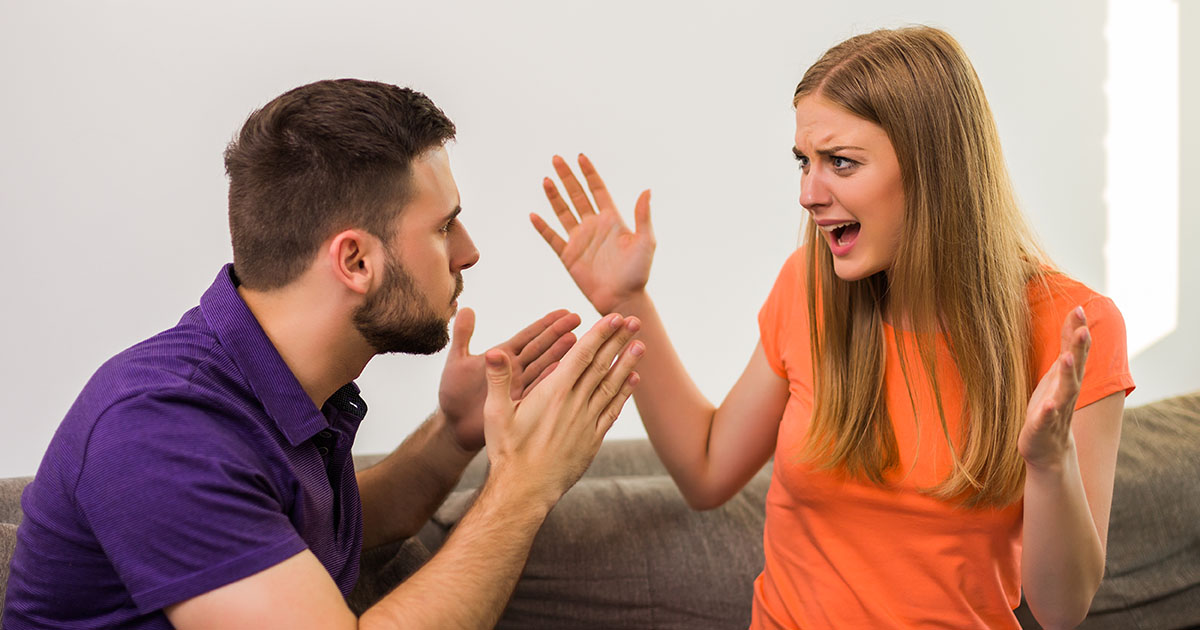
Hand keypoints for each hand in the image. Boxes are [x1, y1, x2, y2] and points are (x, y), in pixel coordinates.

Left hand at [437, 307, 581, 450]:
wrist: (453, 426)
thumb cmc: (453, 394)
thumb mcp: (456, 360)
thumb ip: (462, 335)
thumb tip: (465, 307)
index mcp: (502, 356)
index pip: (528, 336)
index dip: (545, 324)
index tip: (564, 312)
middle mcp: (515, 370)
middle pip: (541, 348)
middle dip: (558, 333)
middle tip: (578, 319)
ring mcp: (519, 387)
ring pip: (542, 367)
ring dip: (559, 354)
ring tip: (575, 340)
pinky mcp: (518, 405)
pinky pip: (536, 391)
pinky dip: (549, 380)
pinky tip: (563, 370)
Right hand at [483, 314, 643, 503]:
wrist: (525, 490)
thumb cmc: (507, 451)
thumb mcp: (496, 413)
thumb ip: (498, 379)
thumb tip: (494, 351)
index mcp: (554, 393)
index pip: (582, 356)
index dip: (599, 334)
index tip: (613, 317)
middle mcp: (575, 404)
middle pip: (601, 366)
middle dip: (618, 341)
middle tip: (634, 321)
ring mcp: (586, 422)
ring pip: (611, 386)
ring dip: (627, 364)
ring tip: (641, 345)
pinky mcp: (592, 440)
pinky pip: (612, 411)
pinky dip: (624, 394)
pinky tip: (633, 380)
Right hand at [530, 154, 655, 313]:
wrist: (623, 297)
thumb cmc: (637, 272)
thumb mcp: (645, 241)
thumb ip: (643, 216)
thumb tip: (647, 190)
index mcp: (612, 219)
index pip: (597, 189)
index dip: (589, 173)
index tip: (580, 157)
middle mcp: (593, 226)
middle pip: (577, 195)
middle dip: (567, 177)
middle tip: (556, 158)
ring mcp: (579, 240)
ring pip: (563, 212)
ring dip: (554, 196)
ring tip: (546, 179)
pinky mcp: (569, 256)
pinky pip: (552, 238)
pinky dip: (543, 227)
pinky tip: (534, 215)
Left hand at [1020, 306, 1091, 470]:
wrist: (1048, 449)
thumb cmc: (1051, 404)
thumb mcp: (1058, 372)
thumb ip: (1067, 345)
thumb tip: (1076, 314)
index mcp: (1068, 378)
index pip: (1076, 351)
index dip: (1077, 331)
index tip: (1079, 309)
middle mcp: (1067, 393)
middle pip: (1076, 368)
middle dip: (1079, 349)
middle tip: (1082, 330)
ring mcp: (1056, 410)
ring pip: (1065, 391)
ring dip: (1068, 375)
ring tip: (1067, 358)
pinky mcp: (1042, 428)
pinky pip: (1046, 419)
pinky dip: (1048, 411)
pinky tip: (1048, 404)